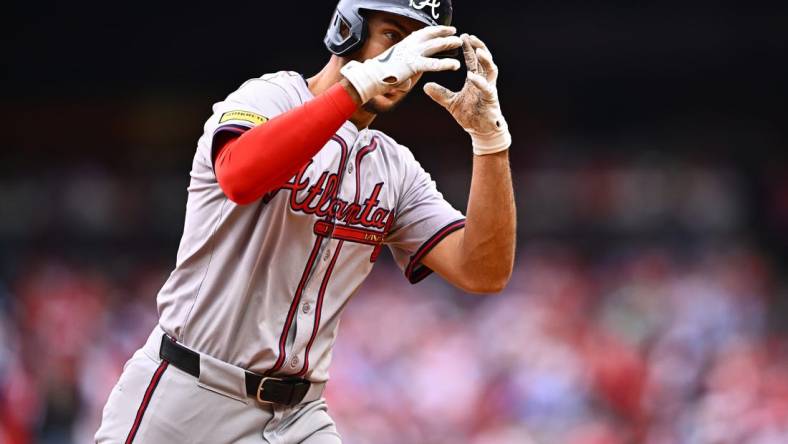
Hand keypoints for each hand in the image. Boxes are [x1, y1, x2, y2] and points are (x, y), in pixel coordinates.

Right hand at [340, 26, 462, 103]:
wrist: (369, 78)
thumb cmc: (378, 76)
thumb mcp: (393, 72)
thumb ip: (403, 76)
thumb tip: (406, 84)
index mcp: (403, 45)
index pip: (421, 33)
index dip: (434, 30)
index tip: (444, 29)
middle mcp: (408, 46)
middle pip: (430, 36)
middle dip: (444, 33)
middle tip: (455, 33)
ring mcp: (411, 54)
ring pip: (434, 46)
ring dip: (448, 43)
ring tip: (459, 43)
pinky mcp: (413, 65)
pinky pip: (433, 64)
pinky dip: (445, 64)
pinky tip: (455, 65)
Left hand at [424, 34, 510, 154]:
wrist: (480, 131)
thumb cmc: (470, 116)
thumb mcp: (451, 103)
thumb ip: (440, 94)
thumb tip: (426, 86)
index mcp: (475, 80)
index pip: (473, 60)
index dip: (469, 48)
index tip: (463, 36)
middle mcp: (484, 81)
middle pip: (484, 60)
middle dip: (478, 47)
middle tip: (469, 37)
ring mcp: (489, 89)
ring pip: (491, 70)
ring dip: (485, 59)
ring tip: (477, 50)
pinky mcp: (490, 99)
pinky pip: (487, 88)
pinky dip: (480, 81)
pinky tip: (472, 76)